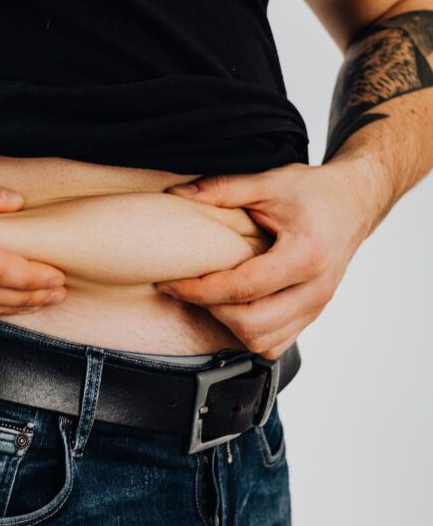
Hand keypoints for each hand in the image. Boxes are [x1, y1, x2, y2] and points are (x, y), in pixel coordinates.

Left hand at [155, 161, 371, 359]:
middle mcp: (316, 289)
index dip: (199, 290)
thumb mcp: (268, 181)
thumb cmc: (314, 192)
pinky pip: (276, 343)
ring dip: (229, 325)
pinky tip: (234, 307)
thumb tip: (176, 195)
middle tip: (188, 289)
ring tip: (209, 297)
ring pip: (263, 341)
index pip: (242, 288)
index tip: (171, 283)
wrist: (354, 203)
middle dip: (211, 310)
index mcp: (305, 256)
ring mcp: (318, 306)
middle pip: (252, 324)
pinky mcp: (314, 314)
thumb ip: (221, 189)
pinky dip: (249, 333)